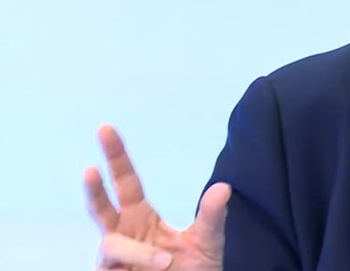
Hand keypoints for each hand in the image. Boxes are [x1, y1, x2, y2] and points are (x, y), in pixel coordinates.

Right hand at [84, 125, 229, 269]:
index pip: (126, 181)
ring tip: (166, 262)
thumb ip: (212, 216)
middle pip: (101, 206)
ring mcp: (114, 258)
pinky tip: (157, 266)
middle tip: (90, 167)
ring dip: (139, 253)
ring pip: (111, 245)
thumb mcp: (208, 243)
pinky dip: (136, 265)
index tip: (105, 127)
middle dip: (94, 187)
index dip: (116, 156)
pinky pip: (112, 267)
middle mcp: (122, 234)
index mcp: (141, 217)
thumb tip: (224, 187)